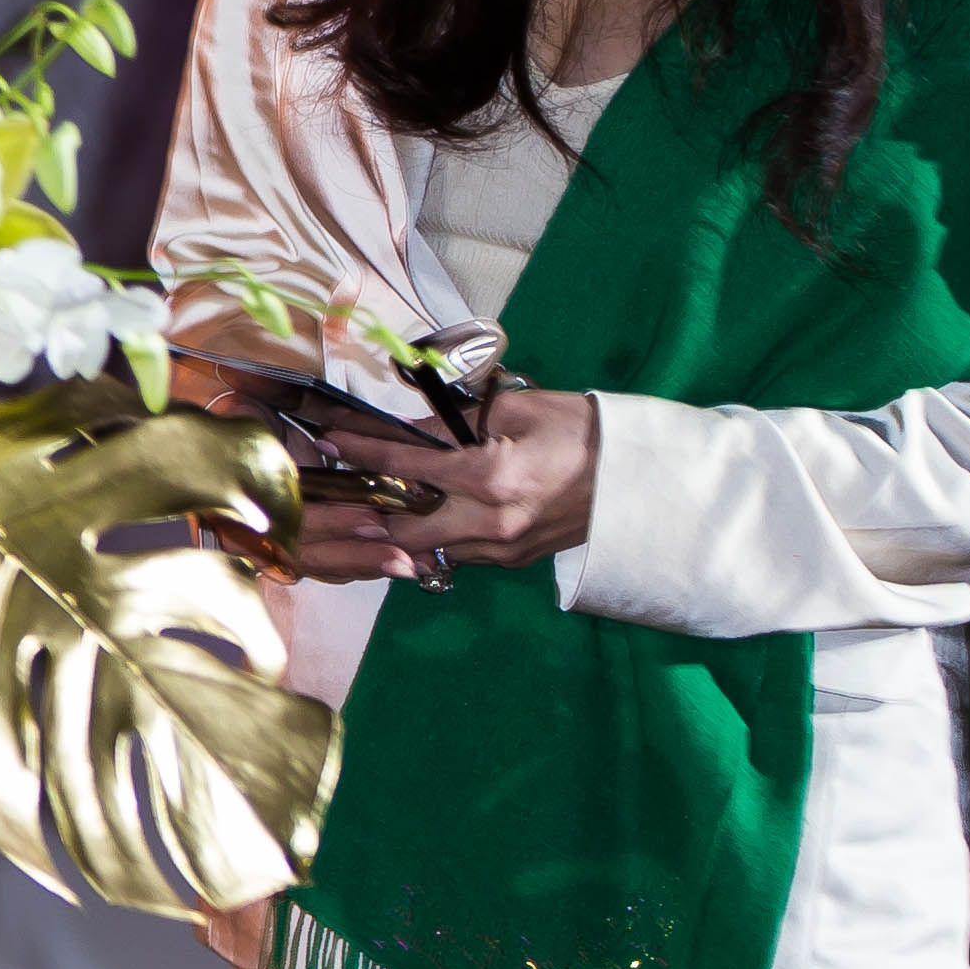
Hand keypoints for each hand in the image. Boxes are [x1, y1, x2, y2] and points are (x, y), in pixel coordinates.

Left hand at [292, 385, 600, 583]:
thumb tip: (410, 421)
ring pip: (429, 547)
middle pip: (402, 529)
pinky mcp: (517, 560)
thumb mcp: (519, 407)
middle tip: (351, 484)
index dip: (359, 450)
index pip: (404, 467)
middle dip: (372, 509)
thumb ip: (458, 418)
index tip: (327, 440)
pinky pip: (460, 552)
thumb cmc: (583, 430)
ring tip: (384, 497)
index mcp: (489, 478)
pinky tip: (432, 510)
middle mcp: (490, 524)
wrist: (643, 477)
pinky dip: (439, 533)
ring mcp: (504, 549)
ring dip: (404, 525)